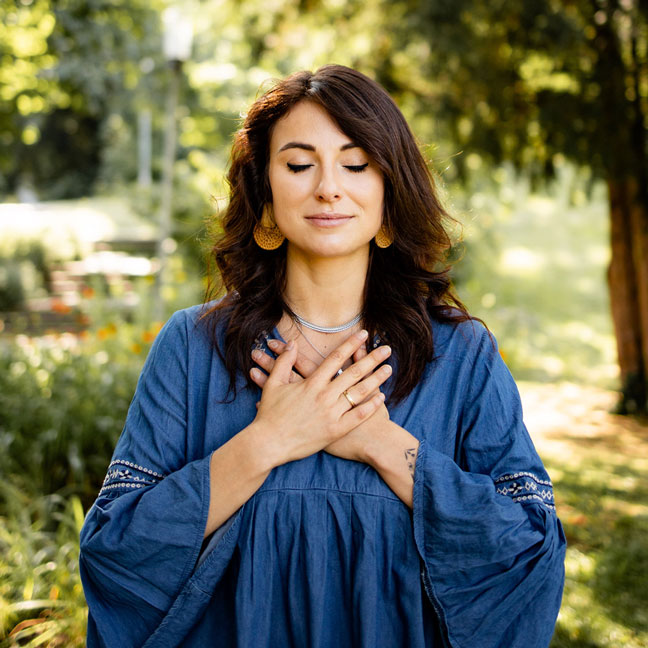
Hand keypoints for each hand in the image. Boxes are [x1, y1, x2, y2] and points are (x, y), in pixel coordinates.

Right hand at [251, 335, 391, 463]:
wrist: (269, 444)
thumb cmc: (269, 414)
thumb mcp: (272, 384)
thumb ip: (284, 362)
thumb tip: (292, 343)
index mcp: (311, 383)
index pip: (336, 358)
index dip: (352, 344)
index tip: (365, 334)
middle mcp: (324, 396)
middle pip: (354, 373)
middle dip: (372, 359)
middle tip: (387, 349)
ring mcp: (331, 414)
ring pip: (359, 393)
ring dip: (376, 380)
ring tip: (388, 369)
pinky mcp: (335, 431)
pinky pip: (358, 416)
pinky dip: (371, 406)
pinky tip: (381, 397)